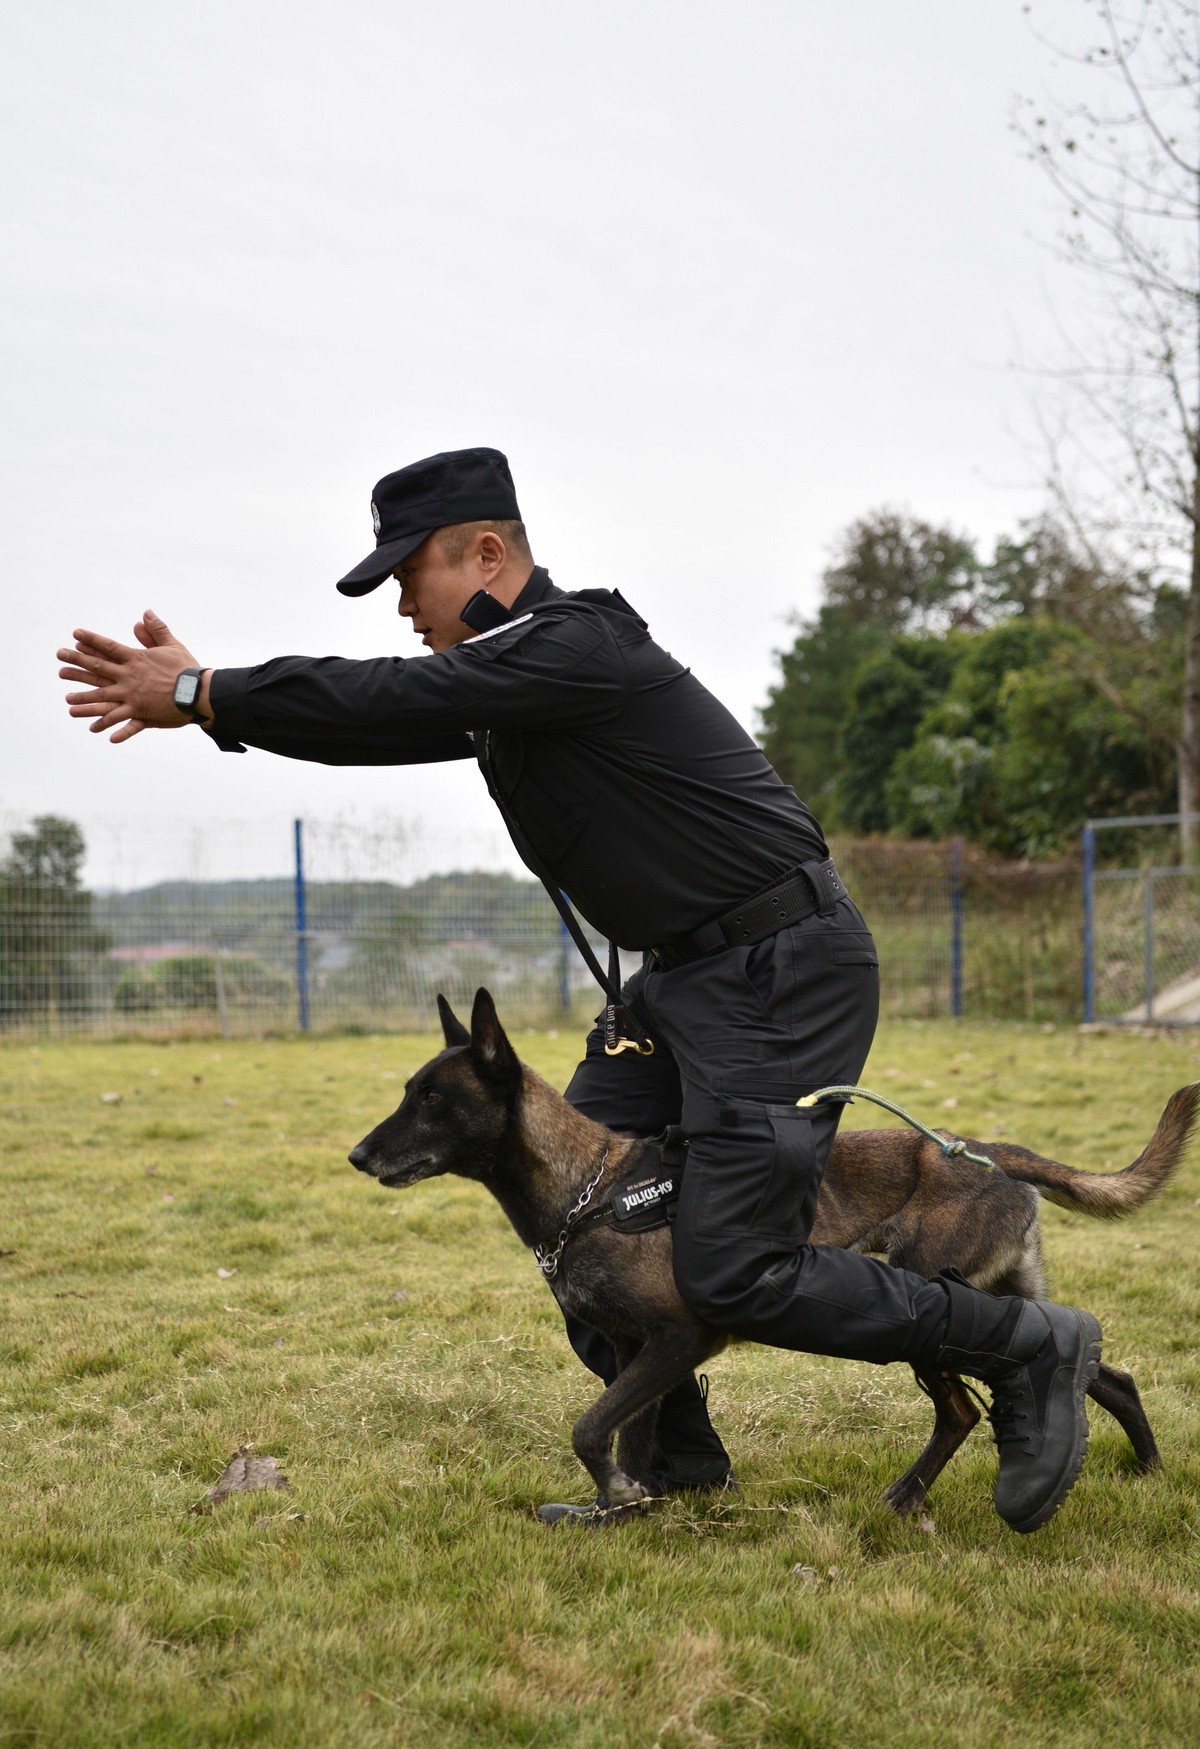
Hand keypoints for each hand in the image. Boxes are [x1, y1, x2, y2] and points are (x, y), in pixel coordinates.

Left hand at [57, 610, 206, 743]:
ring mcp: (133, 696)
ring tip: (68, 701)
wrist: (199, 691)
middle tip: (60, 660)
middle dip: (77, 664)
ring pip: (103, 698)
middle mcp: (129, 676)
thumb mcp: (171, 645)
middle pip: (98, 669)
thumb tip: (144, 614)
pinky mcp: (141, 712)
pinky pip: (123, 721)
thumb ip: (156, 630)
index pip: (108, 647)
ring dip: (84, 700)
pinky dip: (113, 727)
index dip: (91, 640)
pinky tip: (98, 732)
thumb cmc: (187, 668)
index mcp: (136, 659)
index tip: (75, 634)